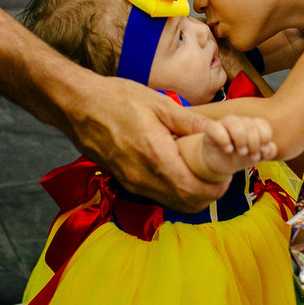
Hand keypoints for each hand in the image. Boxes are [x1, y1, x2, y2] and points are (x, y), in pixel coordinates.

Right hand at [66, 75, 228, 210]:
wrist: (77, 106)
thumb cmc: (117, 99)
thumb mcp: (159, 104)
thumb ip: (191, 123)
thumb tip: (220, 133)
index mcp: (156, 156)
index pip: (194, 190)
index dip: (216, 189)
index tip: (226, 177)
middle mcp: (143, 177)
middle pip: (185, 204)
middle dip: (208, 196)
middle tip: (218, 178)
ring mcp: (131, 182)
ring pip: (171, 203)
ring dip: (191, 196)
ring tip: (201, 174)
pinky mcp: (124, 181)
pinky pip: (156, 195)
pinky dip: (174, 191)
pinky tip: (178, 171)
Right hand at [199, 114, 277, 180]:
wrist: (220, 163)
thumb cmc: (239, 157)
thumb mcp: (256, 157)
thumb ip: (267, 152)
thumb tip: (269, 148)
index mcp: (252, 126)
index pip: (262, 124)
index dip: (265, 138)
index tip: (263, 151)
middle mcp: (239, 122)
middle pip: (250, 125)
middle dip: (254, 143)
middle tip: (252, 155)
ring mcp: (224, 124)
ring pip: (233, 121)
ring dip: (241, 139)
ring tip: (242, 152)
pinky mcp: (211, 130)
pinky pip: (216, 128)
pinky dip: (223, 139)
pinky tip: (228, 149)